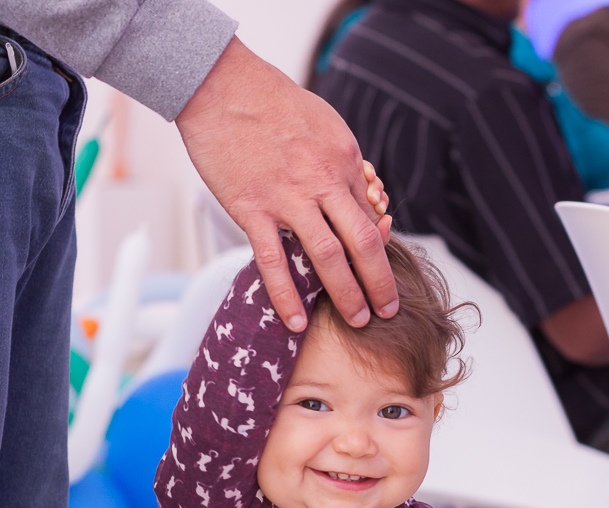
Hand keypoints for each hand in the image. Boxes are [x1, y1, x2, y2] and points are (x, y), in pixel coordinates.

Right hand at [176, 37, 396, 330]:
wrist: (220, 85)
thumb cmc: (272, 101)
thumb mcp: (325, 123)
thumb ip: (344, 161)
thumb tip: (364, 193)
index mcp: (344, 159)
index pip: (370, 213)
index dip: (379, 245)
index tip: (380, 269)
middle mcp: (323, 180)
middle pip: (364, 242)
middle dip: (380, 282)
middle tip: (388, 310)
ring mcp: (287, 197)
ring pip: (328, 256)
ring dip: (346, 294)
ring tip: (358, 320)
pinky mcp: (252, 209)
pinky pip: (275, 261)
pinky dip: (287, 296)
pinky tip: (296, 322)